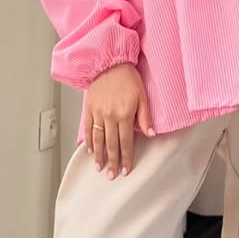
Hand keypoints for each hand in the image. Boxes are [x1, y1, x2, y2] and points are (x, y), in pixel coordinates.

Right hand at [84, 62, 154, 179]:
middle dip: (112, 162)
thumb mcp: (143, 96)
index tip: (125, 169)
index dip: (126, 158)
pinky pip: (87, 128)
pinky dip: (89, 141)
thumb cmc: (128, 77)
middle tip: (112, 175)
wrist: (109, 62)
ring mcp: (97, 113)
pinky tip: (90, 150)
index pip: (125, 142)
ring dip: (99, 156)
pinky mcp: (89, 108)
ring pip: (98, 139)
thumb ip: (145, 117)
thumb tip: (151, 134)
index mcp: (124, 114)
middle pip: (111, 145)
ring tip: (99, 167)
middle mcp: (109, 116)